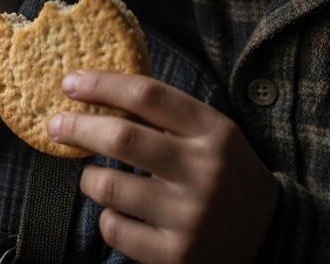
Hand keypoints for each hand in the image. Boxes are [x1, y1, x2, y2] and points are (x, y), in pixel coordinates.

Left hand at [48, 71, 278, 263]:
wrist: (273, 238)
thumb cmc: (227, 175)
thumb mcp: (213, 135)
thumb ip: (168, 115)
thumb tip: (96, 93)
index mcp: (214, 132)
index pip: (147, 95)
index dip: (101, 84)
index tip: (69, 82)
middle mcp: (204, 172)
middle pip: (121, 137)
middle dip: (77, 127)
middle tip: (56, 126)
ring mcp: (190, 217)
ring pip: (109, 186)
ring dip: (89, 177)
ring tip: (93, 176)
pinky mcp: (177, 255)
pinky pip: (115, 228)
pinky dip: (107, 217)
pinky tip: (118, 212)